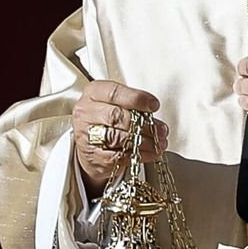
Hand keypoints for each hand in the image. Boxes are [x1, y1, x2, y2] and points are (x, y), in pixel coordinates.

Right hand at [72, 81, 168, 196]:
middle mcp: (86, 113)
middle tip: (161, 129)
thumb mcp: (117, 102)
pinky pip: (117, 156)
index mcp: (93, 93)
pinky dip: (137, 155)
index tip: (154, 105)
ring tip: (159, 143)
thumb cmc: (108, 118)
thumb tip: (153, 110)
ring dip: (143, 141)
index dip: (137, 99)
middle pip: (116, 116)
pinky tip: (150, 153)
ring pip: (117, 137)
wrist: (90, 142)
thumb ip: (133, 103)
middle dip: (144, 124)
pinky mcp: (91, 156)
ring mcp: (86, 135)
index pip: (114, 93)